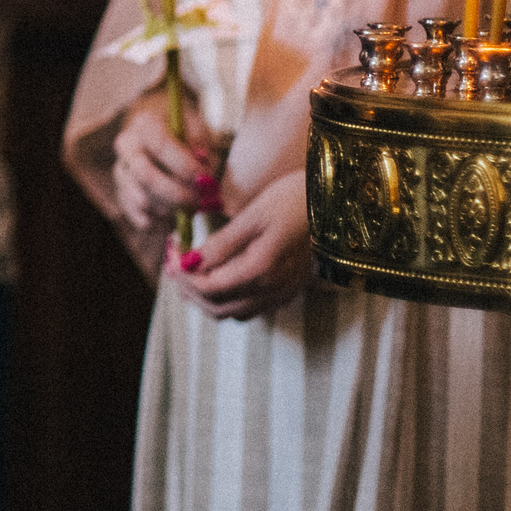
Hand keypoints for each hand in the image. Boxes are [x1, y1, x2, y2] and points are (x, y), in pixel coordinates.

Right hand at [106, 91, 222, 251]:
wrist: (159, 132)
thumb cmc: (183, 130)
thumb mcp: (197, 126)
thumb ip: (201, 143)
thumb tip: (202, 162)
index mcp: (144, 123)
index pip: (160, 145)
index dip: (184, 165)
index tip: (205, 178)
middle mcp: (126, 146)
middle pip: (145, 175)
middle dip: (175, 193)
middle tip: (199, 201)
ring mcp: (122, 171)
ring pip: (141, 198)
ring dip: (169, 209)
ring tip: (191, 208)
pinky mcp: (123, 193)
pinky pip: (137, 214)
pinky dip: (157, 222)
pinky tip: (174, 220)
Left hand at [170, 174, 311, 320]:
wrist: (340, 200)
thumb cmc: (297, 198)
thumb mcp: (254, 214)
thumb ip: (222, 244)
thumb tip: (189, 263)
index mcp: (261, 271)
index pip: (207, 288)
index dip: (182, 275)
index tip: (170, 253)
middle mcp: (273, 290)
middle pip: (217, 308)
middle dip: (189, 290)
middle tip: (174, 264)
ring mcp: (284, 293)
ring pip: (234, 313)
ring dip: (207, 298)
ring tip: (192, 270)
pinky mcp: (292, 290)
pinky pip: (253, 308)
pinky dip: (230, 299)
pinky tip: (223, 275)